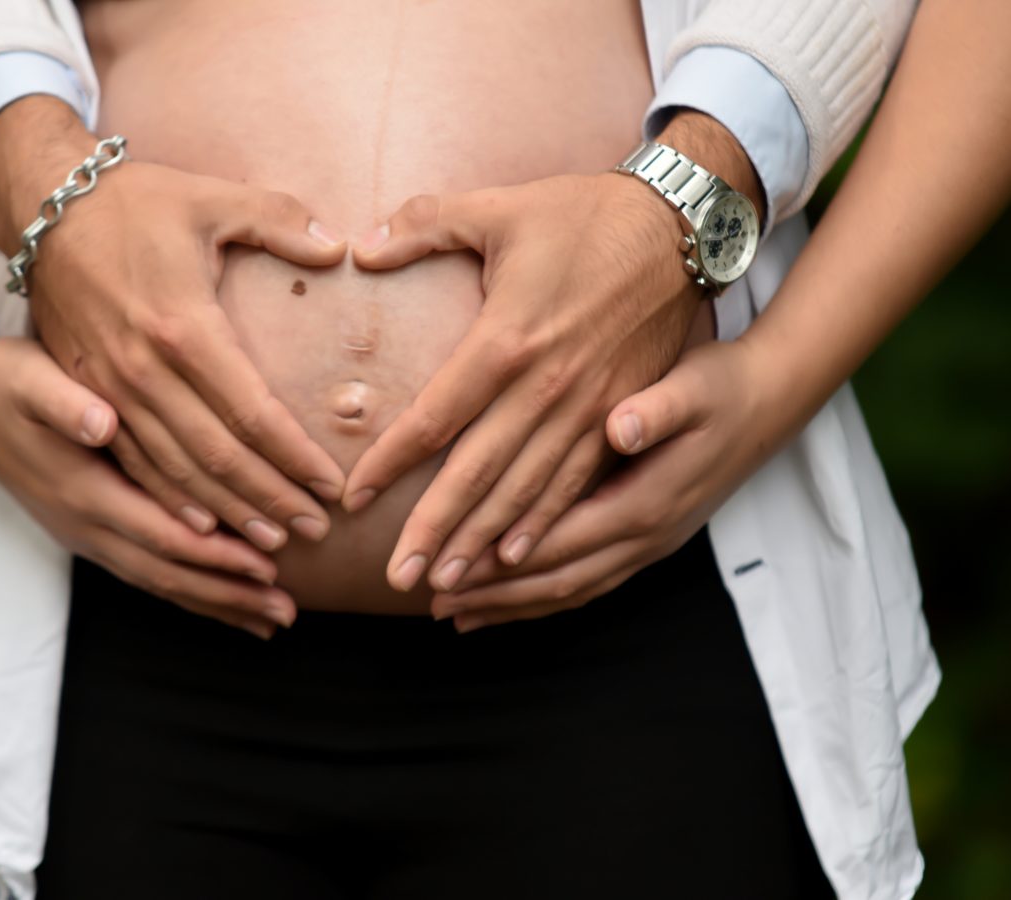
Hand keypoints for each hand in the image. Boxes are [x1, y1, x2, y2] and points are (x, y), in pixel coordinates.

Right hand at [0, 97, 347, 554]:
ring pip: (174, 473)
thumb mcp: (209, 199)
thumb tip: (336, 248)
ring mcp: (109, 389)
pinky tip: (203, 529)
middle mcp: (143, 370)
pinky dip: (170, 501)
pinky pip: (133, 463)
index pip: (252, 413)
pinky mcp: (87, 393)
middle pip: (216, 457)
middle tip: (316, 530)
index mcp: (182, 326)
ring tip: (271, 546)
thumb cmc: (134, 203)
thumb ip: (277, 221)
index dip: (294, 456)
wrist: (42, 207)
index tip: (331, 484)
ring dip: (226, 513)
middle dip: (270, 499)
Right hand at [0, 337, 296, 639]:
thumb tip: (100, 422)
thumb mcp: (30, 380)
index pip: (162, 533)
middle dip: (229, 594)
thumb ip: (65, 402)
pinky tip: (228, 603)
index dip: (216, 553)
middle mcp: (88, 526)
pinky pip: (149, 573)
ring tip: (272, 620)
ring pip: (160, 583)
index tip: (267, 564)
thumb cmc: (9, 384)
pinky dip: (192, 592)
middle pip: (168, 573)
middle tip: (285, 612)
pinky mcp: (92, 533)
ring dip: (217, 603)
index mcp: (85, 492)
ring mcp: (88, 536)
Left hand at [343, 171, 699, 593]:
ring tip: (448, 584)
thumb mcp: (501, 208)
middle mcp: (546, 387)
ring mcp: (588, 407)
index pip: (434, 418)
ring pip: (527, 491)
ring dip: (485, 542)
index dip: (391, 463)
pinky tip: (517, 557)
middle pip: (477, 473)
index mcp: (507, 339)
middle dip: (435, 530)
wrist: (682, 227)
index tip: (354, 498)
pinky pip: (575, 483)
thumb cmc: (584, 215)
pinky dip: (544, 524)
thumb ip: (427, 225)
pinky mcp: (620, 413)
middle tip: (399, 578)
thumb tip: (362, 247)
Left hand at [430, 338, 783, 632]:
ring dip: (513, 604)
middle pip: (554, 579)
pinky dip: (544, 597)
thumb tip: (621, 426)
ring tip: (457, 614)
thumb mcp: (695, 388)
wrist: (771, 401)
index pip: (555, 542)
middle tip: (432, 601)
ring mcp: (648, 544)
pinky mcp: (648, 537)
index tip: (447, 567)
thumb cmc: (724, 388)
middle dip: (492, 594)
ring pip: (569, 589)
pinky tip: (510, 600)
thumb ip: (657, 410)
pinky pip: (587, 581)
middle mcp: (643, 536)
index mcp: (643, 503)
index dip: (498, 560)